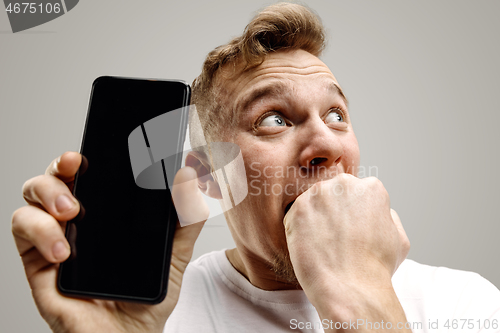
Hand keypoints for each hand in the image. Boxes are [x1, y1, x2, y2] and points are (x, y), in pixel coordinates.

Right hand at [11, 151, 207, 332]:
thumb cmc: (148, 296)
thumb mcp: (175, 252)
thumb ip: (186, 216)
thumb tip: (191, 175)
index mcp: (108, 212)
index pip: (93, 172)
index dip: (89, 154)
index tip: (96, 146)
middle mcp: (79, 218)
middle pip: (57, 175)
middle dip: (61, 166)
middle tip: (75, 168)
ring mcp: (56, 236)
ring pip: (33, 194)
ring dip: (48, 195)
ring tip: (71, 214)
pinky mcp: (38, 260)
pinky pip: (23, 229)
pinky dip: (39, 231)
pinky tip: (63, 251)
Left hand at [283, 174, 409, 329]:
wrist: (351, 288)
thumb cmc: (376, 269)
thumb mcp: (399, 237)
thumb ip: (387, 216)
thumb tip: (375, 210)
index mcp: (371, 187)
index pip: (354, 193)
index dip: (352, 215)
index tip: (351, 233)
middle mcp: (345, 183)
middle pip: (332, 194)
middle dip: (331, 213)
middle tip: (335, 239)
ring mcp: (319, 194)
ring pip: (312, 203)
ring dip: (314, 220)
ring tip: (323, 245)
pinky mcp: (298, 208)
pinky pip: (294, 216)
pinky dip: (298, 230)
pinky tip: (311, 247)